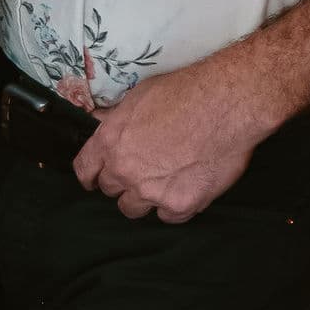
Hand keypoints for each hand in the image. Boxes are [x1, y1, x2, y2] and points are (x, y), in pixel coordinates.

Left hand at [73, 49, 275, 222]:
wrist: (226, 104)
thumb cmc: (185, 92)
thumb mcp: (140, 96)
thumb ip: (117, 117)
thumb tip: (101, 120)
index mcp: (110, 142)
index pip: (84, 170)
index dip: (90, 176)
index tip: (95, 180)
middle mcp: (125, 170)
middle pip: (111, 191)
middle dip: (123, 183)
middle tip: (143, 172)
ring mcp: (152, 191)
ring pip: (135, 209)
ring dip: (145, 198)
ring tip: (163, 183)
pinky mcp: (181, 204)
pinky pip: (168, 217)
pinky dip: (174, 206)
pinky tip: (185, 188)